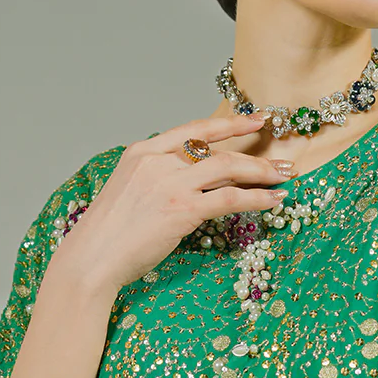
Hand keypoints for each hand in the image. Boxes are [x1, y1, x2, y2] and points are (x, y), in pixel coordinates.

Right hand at [52, 113, 295, 294]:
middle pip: (217, 149)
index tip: (255, 120)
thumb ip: (157, 177)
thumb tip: (192, 181)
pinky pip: (230, 198)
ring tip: (285, 178)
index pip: (193, 130)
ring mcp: (170, 184)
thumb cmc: (109, 233)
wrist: (92, 257)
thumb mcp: (130, 190)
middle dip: (255, 153)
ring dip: (262, 172)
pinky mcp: (182, 209)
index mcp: (142, 151)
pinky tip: (273, 200)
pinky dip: (257, 198)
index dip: (228, 124)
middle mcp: (158, 161)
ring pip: (228, 169)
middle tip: (282, 160)